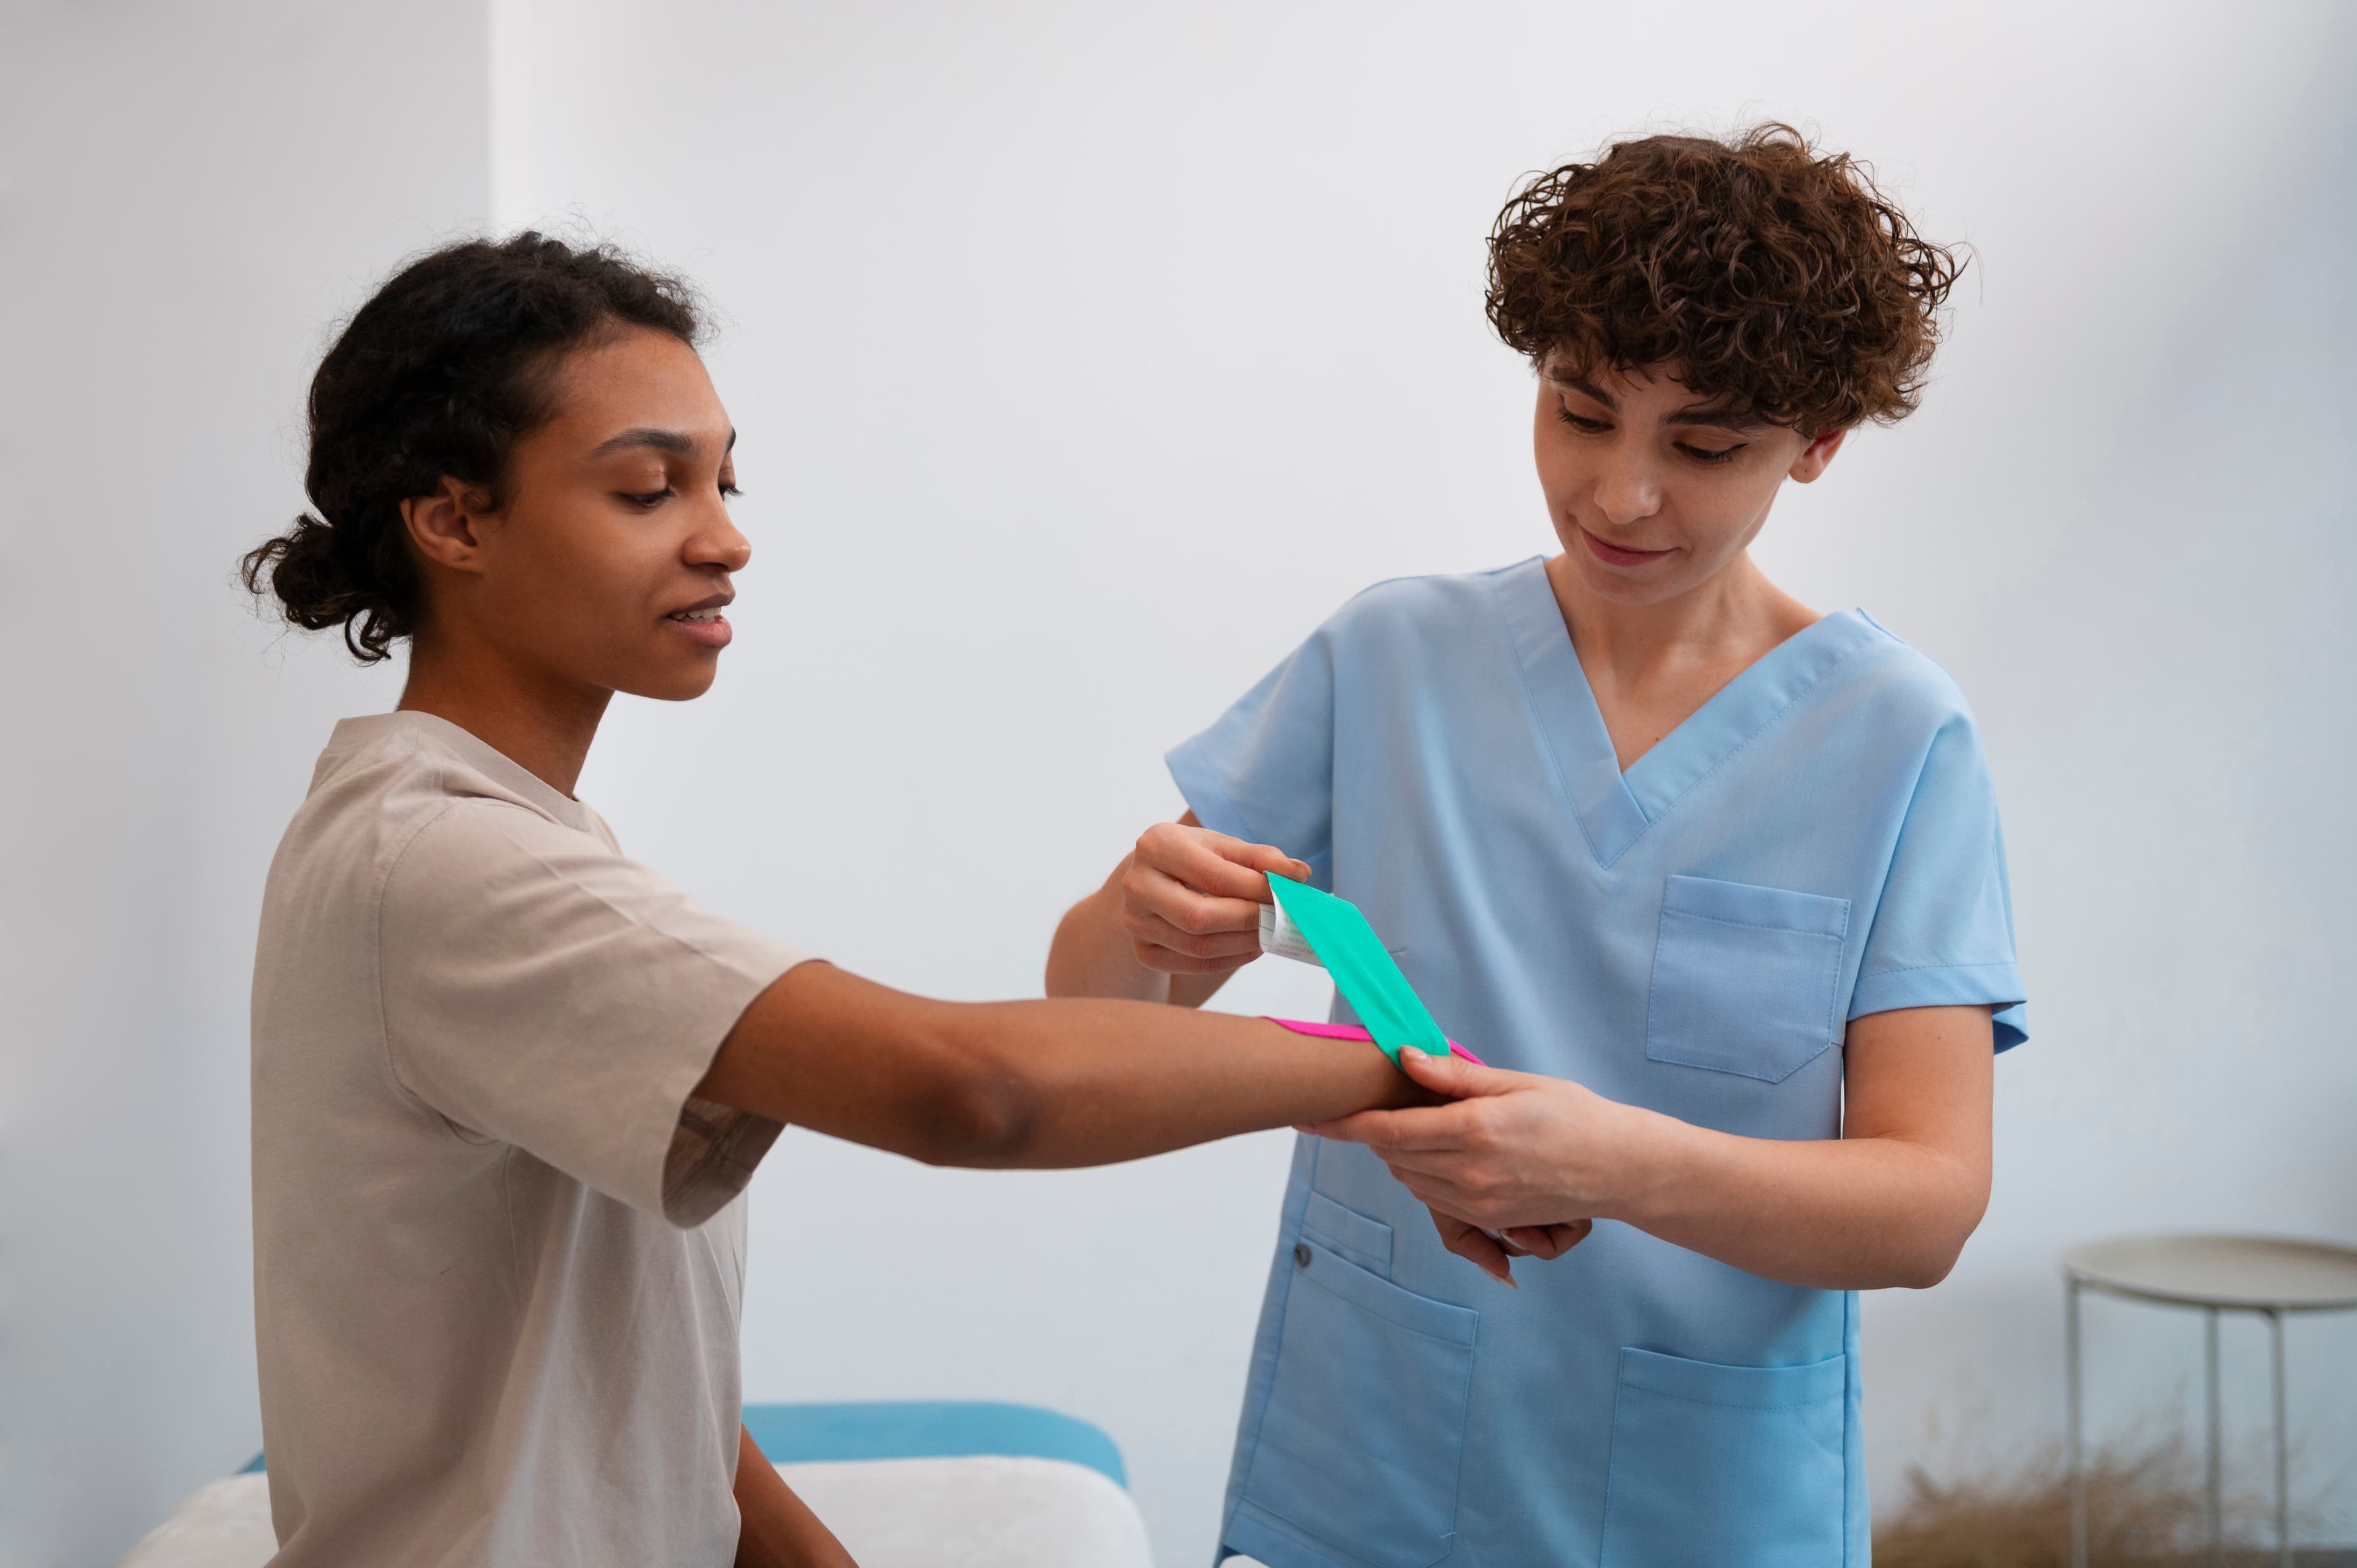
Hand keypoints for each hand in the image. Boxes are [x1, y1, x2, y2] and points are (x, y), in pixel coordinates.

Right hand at [1117, 821, 1309, 975]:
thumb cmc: (1194, 860)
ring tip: (1269, 933)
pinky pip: (1191, 965)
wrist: (1153, 881)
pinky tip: (1249, 947)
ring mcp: (1134, 920)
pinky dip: (1228, 960)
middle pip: (1199, 917)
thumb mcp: (1223, 848)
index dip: (1256, 888)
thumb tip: (1300, 874)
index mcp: (1157, 844)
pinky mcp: (1142, 950)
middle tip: (1279, 918)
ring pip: (1196, 946)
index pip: (1214, 875)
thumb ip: (1261, 858)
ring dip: (1243, 944)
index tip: (1287, 893)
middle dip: (1248, 921)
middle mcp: (1136, 883)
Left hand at [1305, 1047, 1628, 1283]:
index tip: (1309, 1117)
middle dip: (1375, 1132)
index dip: (1343, 1125)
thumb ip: (1454, 1076)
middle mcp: (1469, 1173)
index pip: (1387, 1130)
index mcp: (1473, 1131)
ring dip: (1400, 1154)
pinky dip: (1424, 1176)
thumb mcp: (1514, 1083)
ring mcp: (1478, 1203)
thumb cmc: (1571, 1115)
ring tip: (1419, 1126)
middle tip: (1374, 1105)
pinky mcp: (1489, 1221)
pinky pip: (1434, 1199)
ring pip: (1409, 1179)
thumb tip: (1404, 1059)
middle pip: (1392, 1155)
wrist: (1618, 1168)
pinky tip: (1443, 1154)